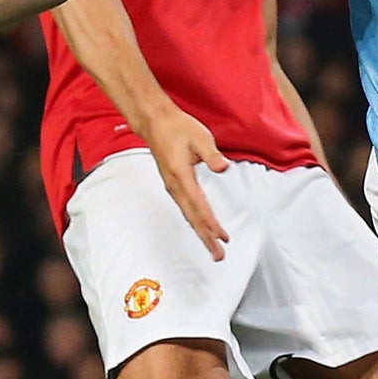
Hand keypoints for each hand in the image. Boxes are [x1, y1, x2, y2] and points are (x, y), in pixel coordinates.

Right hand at [143, 106, 231, 260]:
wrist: (155, 122)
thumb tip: (223, 167)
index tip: (222, 236)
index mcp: (181, 175)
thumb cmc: (178, 128)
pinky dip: (196, 222)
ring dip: (202, 233)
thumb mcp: (200, 136)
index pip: (199, 205)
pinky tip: (204, 230)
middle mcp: (175, 186)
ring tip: (214, 249)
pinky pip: (186, 209)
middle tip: (219, 256)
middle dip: (206, 238)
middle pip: (192, 218)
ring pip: (189, 216)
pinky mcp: (174, 185)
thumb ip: (211, 154)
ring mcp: (173, 187)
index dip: (211, 222)